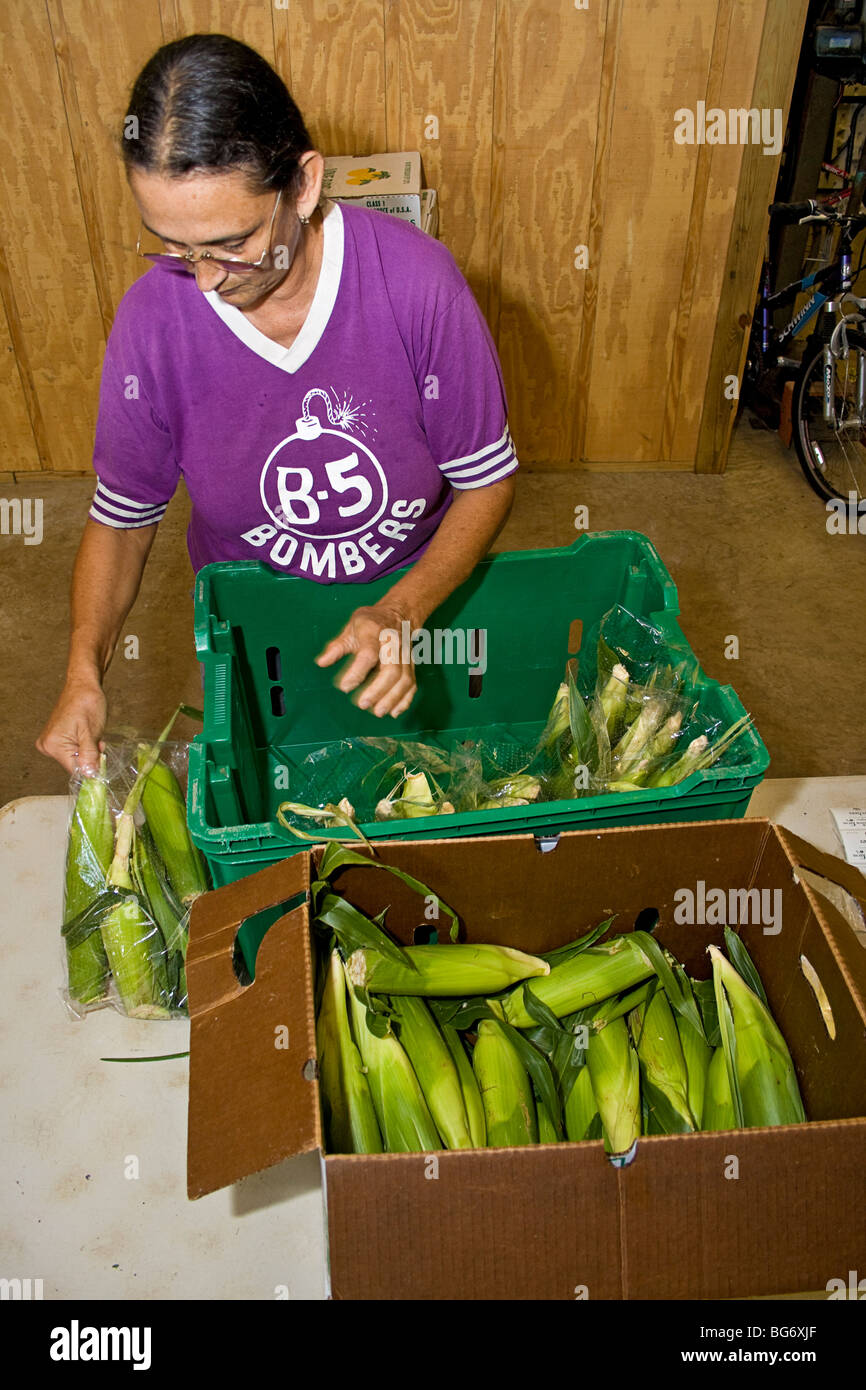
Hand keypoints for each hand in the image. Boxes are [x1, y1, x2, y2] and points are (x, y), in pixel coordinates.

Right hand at [36, 679, 107, 775]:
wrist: (82, 685)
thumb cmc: (87, 703)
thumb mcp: (92, 732)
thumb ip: (90, 755)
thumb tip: (90, 776)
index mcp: (54, 745)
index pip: (75, 771)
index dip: (92, 769)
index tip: (103, 759)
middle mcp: (47, 746)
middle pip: (75, 765)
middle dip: (91, 757)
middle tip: (99, 742)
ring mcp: (50, 742)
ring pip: (75, 758)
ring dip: (88, 751)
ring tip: (93, 735)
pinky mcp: (55, 739)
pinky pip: (72, 750)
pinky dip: (83, 746)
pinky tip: (87, 734)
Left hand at [315, 602, 416, 717]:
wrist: (399, 613)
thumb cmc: (370, 623)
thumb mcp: (351, 628)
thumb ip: (337, 647)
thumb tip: (321, 663)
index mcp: (374, 632)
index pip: (369, 654)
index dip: (357, 672)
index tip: (344, 687)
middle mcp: (393, 644)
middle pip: (392, 669)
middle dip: (378, 690)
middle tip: (362, 704)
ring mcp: (406, 654)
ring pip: (405, 679)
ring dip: (392, 698)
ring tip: (378, 712)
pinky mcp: (412, 664)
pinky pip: (412, 683)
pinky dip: (405, 700)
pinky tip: (393, 713)